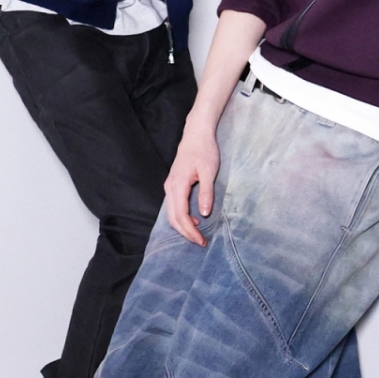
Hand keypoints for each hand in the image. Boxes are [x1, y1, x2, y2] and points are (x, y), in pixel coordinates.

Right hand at [164, 119, 220, 245]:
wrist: (196, 134)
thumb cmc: (204, 150)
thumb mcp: (209, 172)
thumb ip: (206, 193)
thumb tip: (204, 213)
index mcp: (177, 185)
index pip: (181, 215)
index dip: (190, 231)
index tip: (202, 240)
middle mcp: (170, 187)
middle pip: (173, 218)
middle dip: (186, 233)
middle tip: (201, 243)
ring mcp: (170, 186)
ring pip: (172, 213)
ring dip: (183, 226)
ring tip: (198, 235)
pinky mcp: (173, 184)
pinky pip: (174, 206)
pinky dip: (182, 217)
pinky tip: (194, 220)